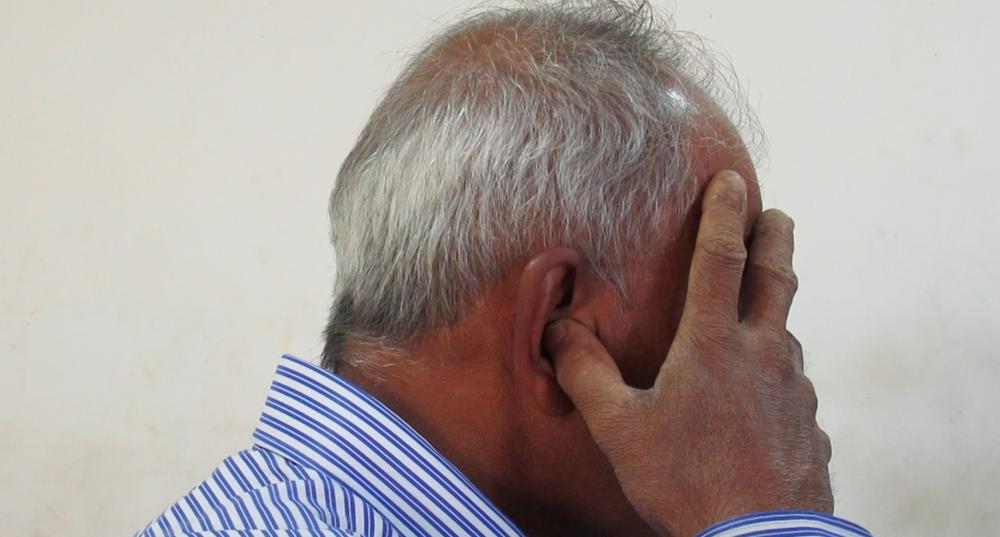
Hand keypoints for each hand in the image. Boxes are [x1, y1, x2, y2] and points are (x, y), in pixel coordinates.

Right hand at [544, 170, 832, 536]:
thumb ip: (585, 373)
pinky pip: (793, 390)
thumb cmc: (686, 481)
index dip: (724, 213)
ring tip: (759, 313)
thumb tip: (559, 331)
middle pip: (776, 279)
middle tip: (778, 215)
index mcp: (715, 344)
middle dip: (776, 239)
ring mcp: (794, 391)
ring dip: (773, 313)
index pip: (722, 259)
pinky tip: (765, 399)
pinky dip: (779, 376)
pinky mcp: (809, 427)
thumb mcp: (619, 428)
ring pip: (785, 336)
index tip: (732, 179)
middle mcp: (764, 355)